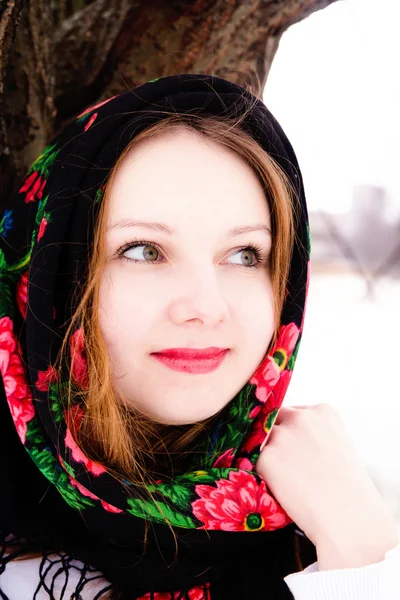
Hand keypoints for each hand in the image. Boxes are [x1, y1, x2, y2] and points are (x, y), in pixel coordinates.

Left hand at [255, 403, 398, 568]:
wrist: (349, 522)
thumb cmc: (347, 491)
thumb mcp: (337, 446)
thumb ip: (313, 432)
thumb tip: (286, 434)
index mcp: (323, 411)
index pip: (292, 412)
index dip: (289, 431)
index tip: (295, 450)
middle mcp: (302, 417)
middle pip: (272, 419)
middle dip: (274, 437)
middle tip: (284, 464)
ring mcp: (283, 435)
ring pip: (259, 438)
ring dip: (264, 453)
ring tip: (281, 478)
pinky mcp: (266, 457)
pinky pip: (253, 460)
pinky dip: (260, 473)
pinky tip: (277, 487)